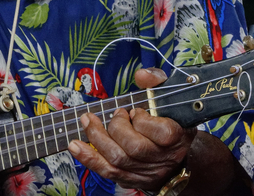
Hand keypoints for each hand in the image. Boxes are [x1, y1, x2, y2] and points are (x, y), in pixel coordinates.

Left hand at [67, 68, 195, 190]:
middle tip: (116, 114)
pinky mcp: (131, 179)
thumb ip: (157, 81)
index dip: (144, 120)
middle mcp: (163, 158)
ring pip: (118, 159)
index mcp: (178, 137)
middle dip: (118, 127)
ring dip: (97, 138)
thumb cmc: (170, 121)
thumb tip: (141, 74)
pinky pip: (107, 171)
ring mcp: (147, 172)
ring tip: (88, 121)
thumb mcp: (170, 97)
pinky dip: (88, 158)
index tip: (135, 111)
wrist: (176, 154)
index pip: (163, 133)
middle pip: (135, 147)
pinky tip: (75, 145)